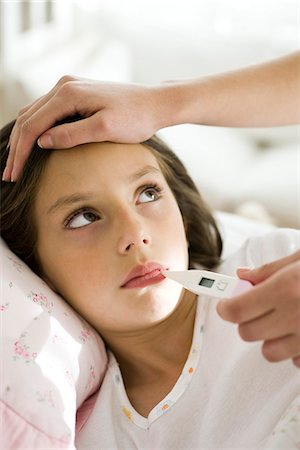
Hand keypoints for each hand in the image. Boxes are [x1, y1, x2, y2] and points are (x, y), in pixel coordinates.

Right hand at [4, 76, 160, 180]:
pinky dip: (35, 129)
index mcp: (68, 94)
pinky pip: (46, 112)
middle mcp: (64, 86)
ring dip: (23, 138)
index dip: (21, 152)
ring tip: (16, 163)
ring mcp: (69, 88)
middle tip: (9, 174)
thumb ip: (72, 134)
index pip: (33, 125)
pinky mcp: (75, 94)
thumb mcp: (105, 130)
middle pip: (28, 118)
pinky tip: (32, 145)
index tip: (14, 174)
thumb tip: (42, 141)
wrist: (154, 103)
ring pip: (34, 114)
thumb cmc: (135, 118)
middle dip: (17, 147)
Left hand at [217, 251, 299, 367]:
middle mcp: (295, 316)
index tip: (224, 305)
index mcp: (286, 288)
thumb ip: (270, 270)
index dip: (225, 308)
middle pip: (247, 332)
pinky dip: (293, 349)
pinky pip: (293, 360)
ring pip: (268, 351)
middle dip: (247, 319)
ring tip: (282, 320)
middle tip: (259, 307)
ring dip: (269, 338)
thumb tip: (242, 275)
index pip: (237, 309)